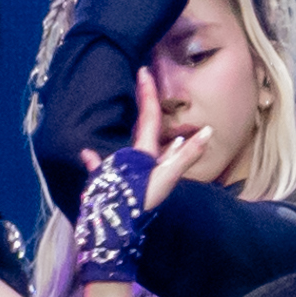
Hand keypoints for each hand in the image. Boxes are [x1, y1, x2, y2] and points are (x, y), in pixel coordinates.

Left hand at [74, 71, 212, 218]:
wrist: (113, 225)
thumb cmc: (140, 199)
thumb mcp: (167, 177)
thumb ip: (187, 155)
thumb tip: (208, 131)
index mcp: (144, 152)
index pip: (149, 117)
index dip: (148, 94)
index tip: (143, 71)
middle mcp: (131, 157)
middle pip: (141, 127)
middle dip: (144, 105)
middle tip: (143, 82)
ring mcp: (119, 170)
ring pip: (131, 147)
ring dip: (139, 134)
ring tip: (143, 120)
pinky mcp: (108, 184)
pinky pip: (103, 168)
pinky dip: (96, 160)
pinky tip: (87, 153)